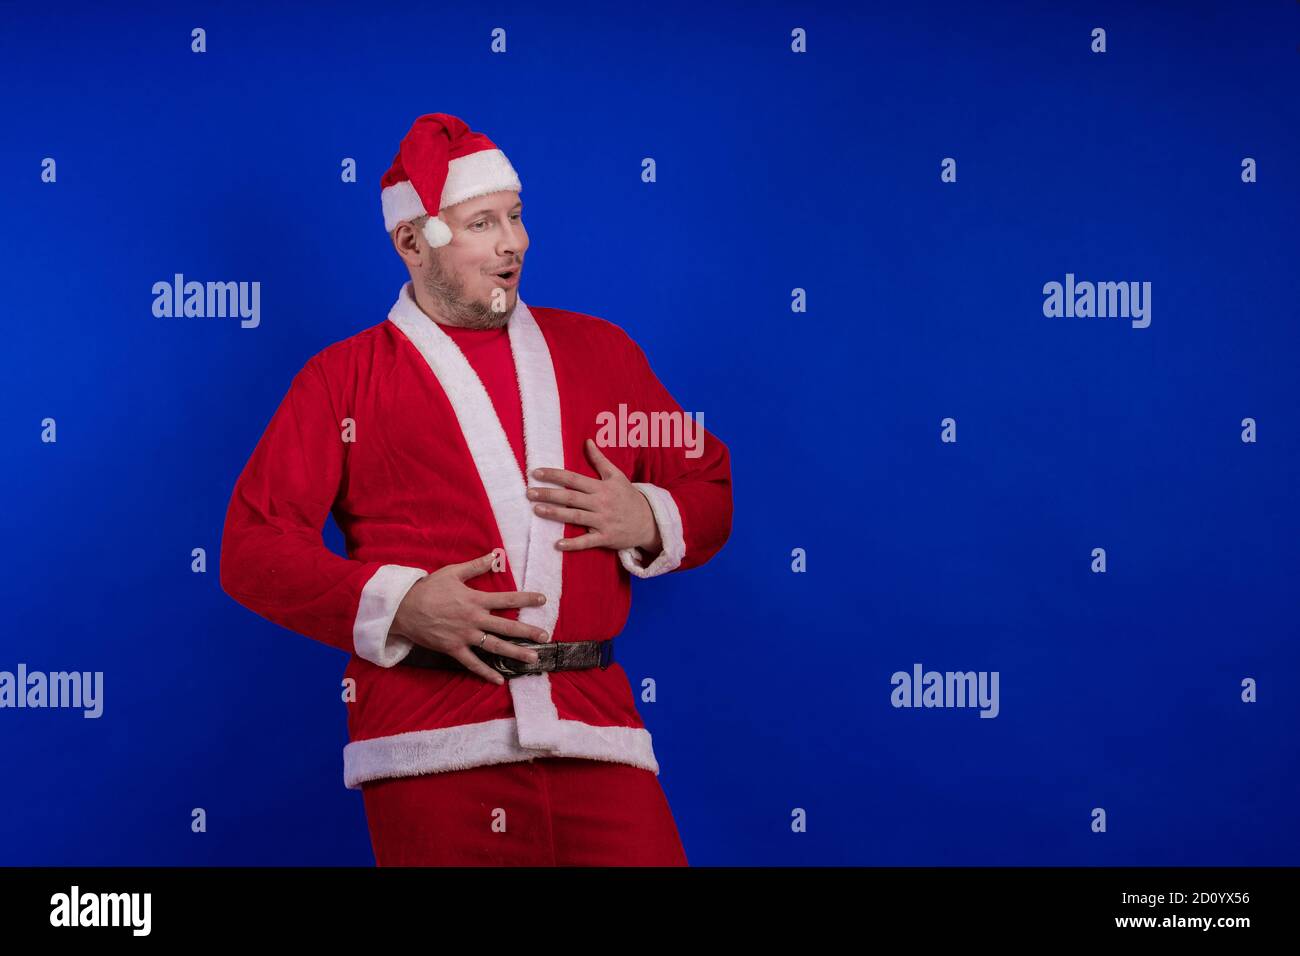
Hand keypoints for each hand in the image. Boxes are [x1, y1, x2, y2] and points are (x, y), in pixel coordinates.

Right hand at [389, 551, 550, 684]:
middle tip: (545, 636)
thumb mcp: (452, 572)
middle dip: (528, 631)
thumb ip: (476, 565)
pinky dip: (486, 673)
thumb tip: (495, 554)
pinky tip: (499, 680)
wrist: (403, 608)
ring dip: (515, 653)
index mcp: (475, 599)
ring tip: (533, 659)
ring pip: (495, 646)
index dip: (526, 598)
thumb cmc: (428, 588)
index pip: (507, 598)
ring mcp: (464, 636)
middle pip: (506, 626)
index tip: (543, 599)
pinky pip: (473, 663)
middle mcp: (474, 619)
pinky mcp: (453, 649)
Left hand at [528, 438, 661, 554]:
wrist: (649, 521)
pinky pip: (587, 542)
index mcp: (601, 487)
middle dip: (549, 494)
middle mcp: (600, 503)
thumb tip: (587, 441)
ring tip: (537, 510)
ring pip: (575, 517)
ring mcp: (603, 521)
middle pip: (571, 497)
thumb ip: (600, 460)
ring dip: (555, 514)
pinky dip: (573, 544)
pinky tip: (557, 544)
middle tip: (529, 493)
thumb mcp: (616, 476)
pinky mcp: (605, 538)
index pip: (574, 479)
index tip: (536, 473)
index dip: (554, 475)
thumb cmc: (629, 497)